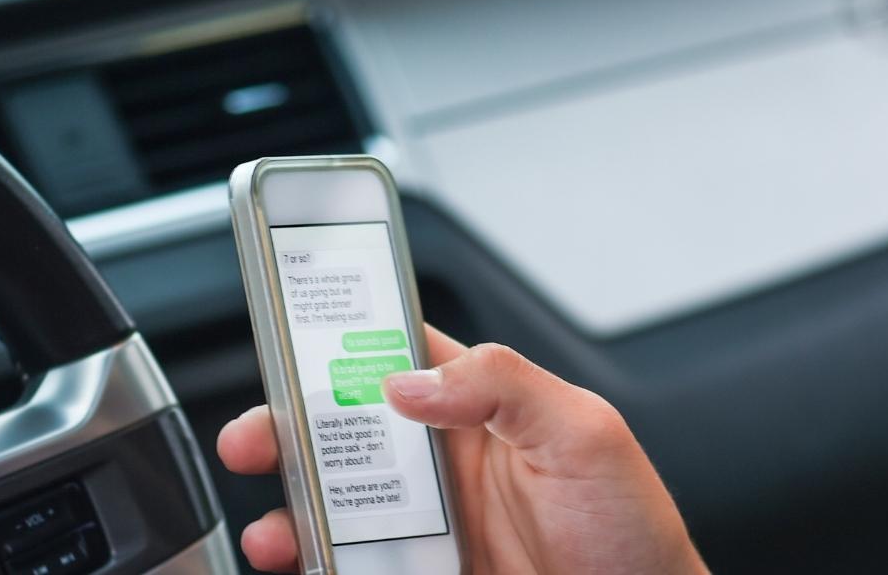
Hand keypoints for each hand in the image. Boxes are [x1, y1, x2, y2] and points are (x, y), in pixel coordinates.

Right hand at [219, 326, 708, 573]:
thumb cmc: (634, 535)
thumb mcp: (586, 433)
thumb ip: (504, 383)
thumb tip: (411, 377)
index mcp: (478, 407)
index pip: (392, 351)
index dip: (334, 338)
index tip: (287, 335)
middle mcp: (441, 463)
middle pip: (338, 433)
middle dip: (284, 430)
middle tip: (253, 441)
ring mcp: (424, 529)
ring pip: (330, 507)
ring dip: (289, 513)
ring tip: (276, 533)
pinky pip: (346, 567)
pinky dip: (312, 566)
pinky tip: (304, 565)